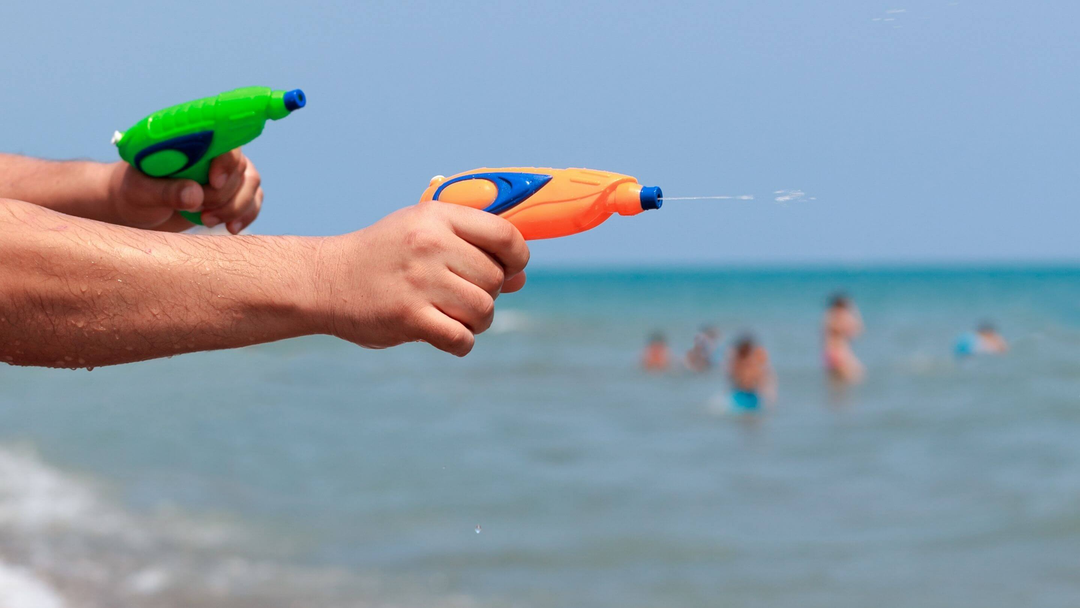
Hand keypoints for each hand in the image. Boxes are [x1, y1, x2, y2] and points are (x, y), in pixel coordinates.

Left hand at [107, 149, 262, 232]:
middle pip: (239, 167)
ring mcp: (225, 172)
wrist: (137, 209)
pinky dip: (246, 215)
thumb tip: (195, 195)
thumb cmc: (132, 193)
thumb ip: (166, 191)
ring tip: (206, 221)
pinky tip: (231, 228)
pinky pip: (253, 200)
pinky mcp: (232, 192)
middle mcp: (212, 152)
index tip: (214, 183)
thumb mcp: (140, 192)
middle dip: (224, 195)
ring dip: (235, 207)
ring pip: (250, 184)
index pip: (222, 140)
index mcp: (190, 141)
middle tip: (198, 212)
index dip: (225, 160)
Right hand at [317, 202, 529, 355]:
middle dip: (488, 294)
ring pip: (484, 310)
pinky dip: (460, 342)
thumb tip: (521, 277)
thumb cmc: (383, 256)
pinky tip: (442, 334)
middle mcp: (430, 245)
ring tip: (452, 316)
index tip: (511, 269)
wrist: (325, 280)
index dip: (518, 257)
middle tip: (461, 296)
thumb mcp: (421, 232)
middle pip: (495, 279)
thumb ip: (472, 247)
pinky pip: (462, 338)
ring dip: (475, 321)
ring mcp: (419, 281)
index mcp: (436, 217)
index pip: (505, 235)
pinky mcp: (409, 317)